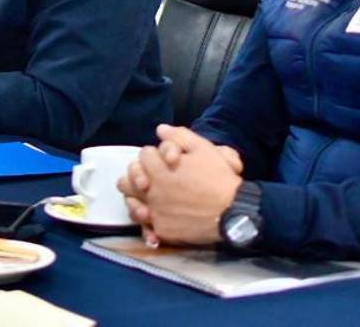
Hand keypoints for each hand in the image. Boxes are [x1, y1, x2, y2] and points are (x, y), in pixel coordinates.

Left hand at [118, 125, 242, 245]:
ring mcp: (155, 212)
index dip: (154, 156)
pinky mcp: (162, 230)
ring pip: (131, 204)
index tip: (165, 161)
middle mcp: (151, 190)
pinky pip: (144, 226)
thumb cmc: (218, 178)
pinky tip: (154, 217)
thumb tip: (160, 130)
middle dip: (137, 176)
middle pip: (126, 181)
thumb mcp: (203, 149)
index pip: (143, 156)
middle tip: (148, 179)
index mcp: (158, 168)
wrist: (232, 212)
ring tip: (147, 198)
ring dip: (135, 198)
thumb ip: (179, 136)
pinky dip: (147, 221)